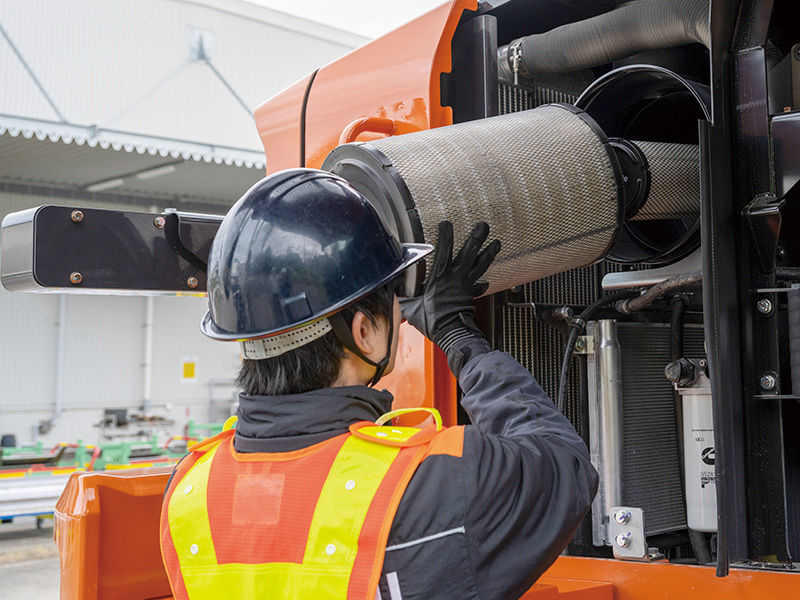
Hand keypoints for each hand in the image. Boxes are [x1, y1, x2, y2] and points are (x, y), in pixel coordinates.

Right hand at [400, 221, 499, 366]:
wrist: (451, 333)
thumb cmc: (432, 320)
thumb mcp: (411, 307)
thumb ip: (401, 297)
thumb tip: (388, 292)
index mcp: (441, 275)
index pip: (445, 249)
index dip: (446, 234)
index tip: (447, 223)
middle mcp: (456, 277)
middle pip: (470, 252)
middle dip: (478, 237)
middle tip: (484, 225)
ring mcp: (466, 285)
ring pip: (480, 265)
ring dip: (489, 253)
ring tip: (497, 243)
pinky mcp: (470, 295)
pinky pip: (479, 286)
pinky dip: (483, 283)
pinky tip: (486, 281)